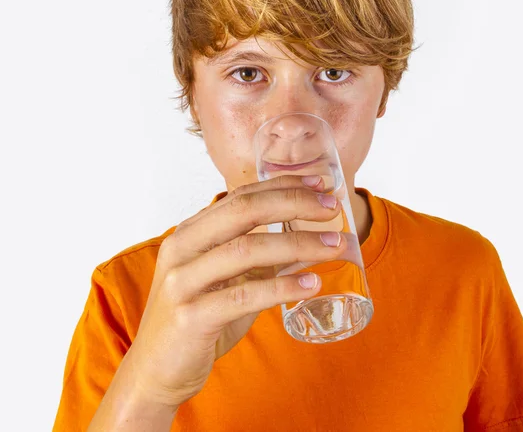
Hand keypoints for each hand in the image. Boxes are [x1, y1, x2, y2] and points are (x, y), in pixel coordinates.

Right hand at [124, 175, 344, 408]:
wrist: (155, 370)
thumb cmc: (198, 319)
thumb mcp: (229, 279)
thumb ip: (260, 259)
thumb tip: (310, 241)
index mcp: (191, 232)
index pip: (241, 195)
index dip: (283, 186)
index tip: (320, 184)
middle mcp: (182, 247)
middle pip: (244, 210)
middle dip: (293, 203)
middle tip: (332, 208)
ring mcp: (182, 280)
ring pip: (247, 249)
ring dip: (298, 243)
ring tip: (334, 246)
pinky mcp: (190, 316)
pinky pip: (244, 295)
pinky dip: (282, 287)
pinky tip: (312, 284)